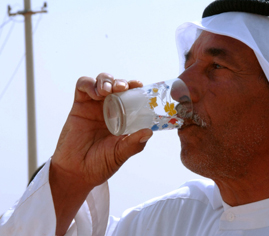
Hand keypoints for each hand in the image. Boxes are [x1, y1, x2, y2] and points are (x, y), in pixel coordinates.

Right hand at [51, 73, 152, 187]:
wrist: (76, 173)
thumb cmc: (100, 164)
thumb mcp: (120, 154)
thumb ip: (133, 144)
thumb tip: (149, 132)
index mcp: (123, 118)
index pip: (131, 97)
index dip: (135, 89)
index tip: (140, 86)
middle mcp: (110, 109)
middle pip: (117, 85)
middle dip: (121, 82)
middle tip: (124, 87)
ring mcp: (94, 106)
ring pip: (101, 81)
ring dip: (106, 80)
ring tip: (108, 90)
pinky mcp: (78, 106)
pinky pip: (82, 86)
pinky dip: (89, 84)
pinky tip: (95, 93)